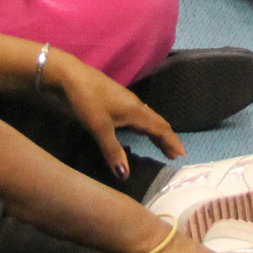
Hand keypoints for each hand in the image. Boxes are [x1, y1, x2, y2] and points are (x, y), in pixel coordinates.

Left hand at [46, 45, 184, 172]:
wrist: (70, 76)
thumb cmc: (87, 100)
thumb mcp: (100, 128)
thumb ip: (113, 151)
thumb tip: (125, 176)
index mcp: (136, 111)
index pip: (160, 128)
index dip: (171, 141)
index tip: (181, 154)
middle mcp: (134, 105)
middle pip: (156, 123)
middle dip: (166, 139)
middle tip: (173, 154)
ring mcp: (124, 101)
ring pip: (146, 119)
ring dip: (154, 133)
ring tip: (160, 145)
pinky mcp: (114, 100)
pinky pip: (137, 116)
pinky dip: (143, 127)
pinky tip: (137, 130)